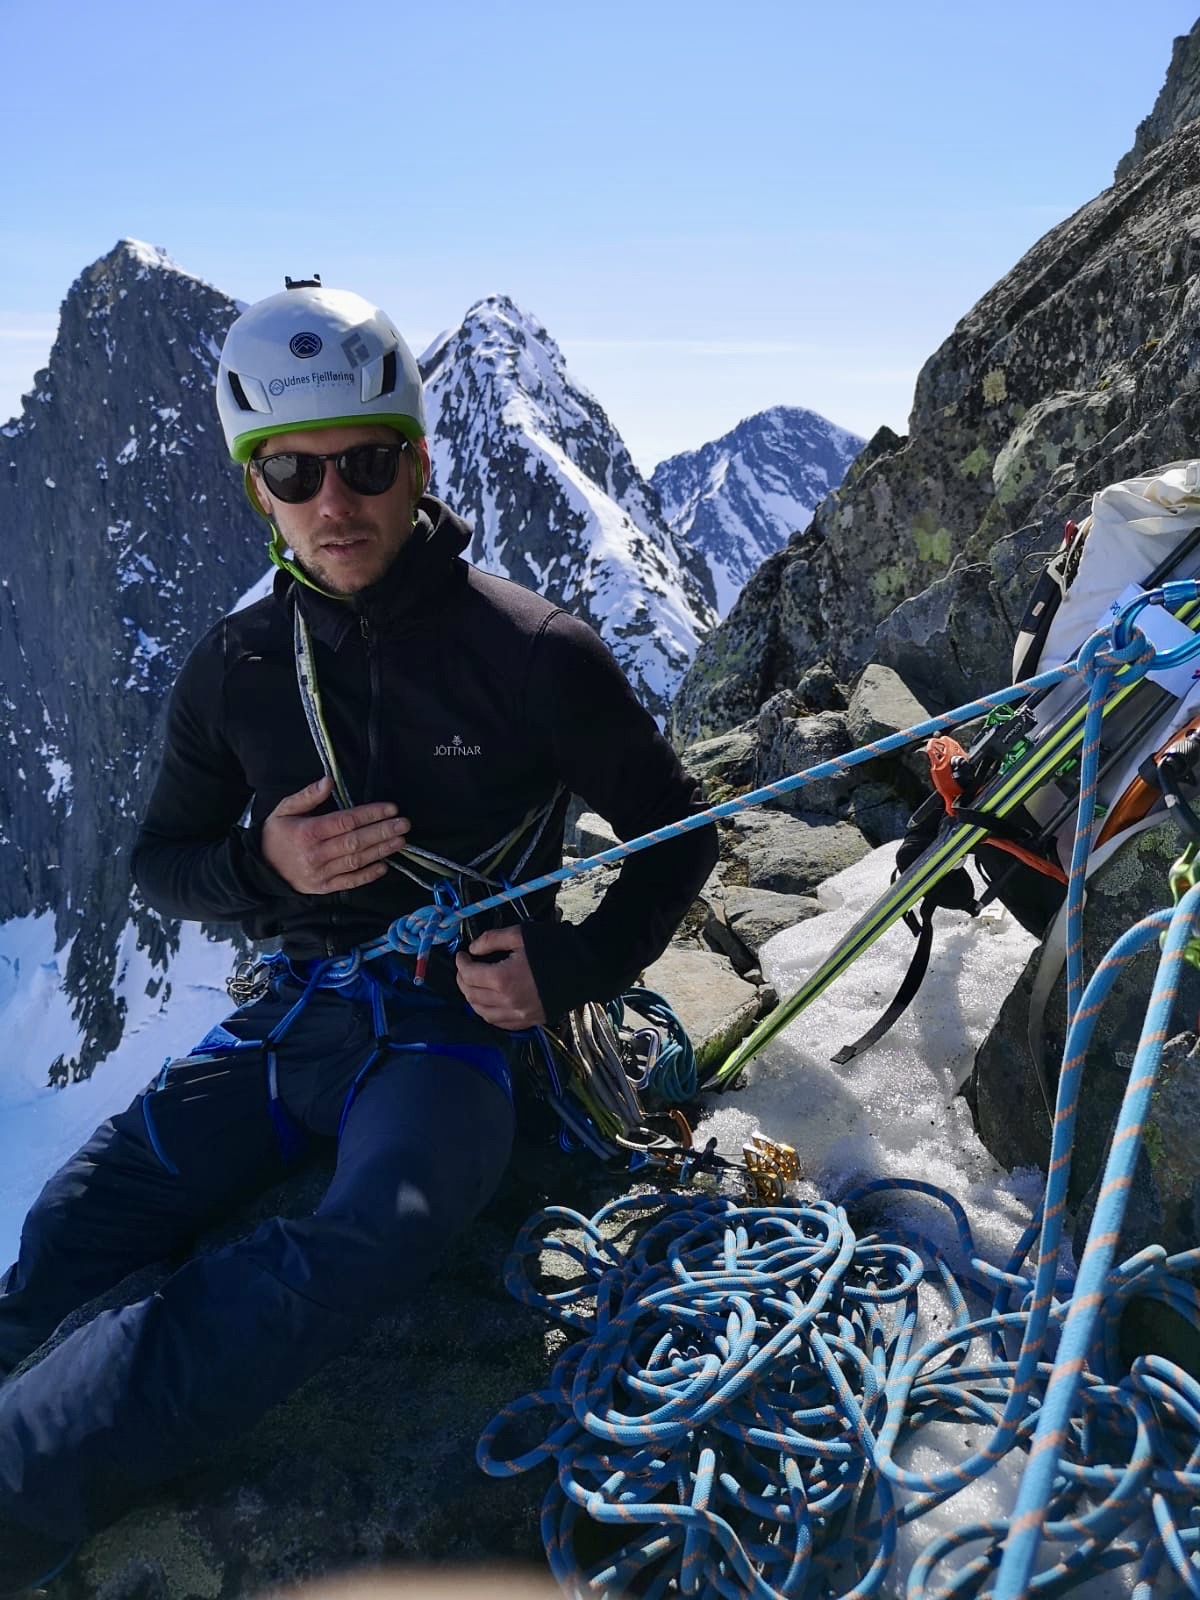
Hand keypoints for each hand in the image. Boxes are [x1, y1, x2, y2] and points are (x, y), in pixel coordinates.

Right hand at [262, 775, 410, 893]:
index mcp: (308, 832)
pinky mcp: (324, 888)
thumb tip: (329, 781)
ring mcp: (321, 874)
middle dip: (382, 832)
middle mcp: (316, 854)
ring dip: (381, 851)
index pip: (345, 821)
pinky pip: (350, 882)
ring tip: (401, 841)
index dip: (370, 814)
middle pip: (355, 841)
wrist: (258, 869)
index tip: (391, 808)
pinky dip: (368, 875)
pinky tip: (385, 866)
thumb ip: (308, 795)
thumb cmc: (276, 834)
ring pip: (356, 861)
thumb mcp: (285, 809)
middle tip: (404, 824)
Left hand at [455, 925, 546, 1029]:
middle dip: (463, 979)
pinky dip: (488, 1012)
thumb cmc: (555, 947)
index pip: (469, 975)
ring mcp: (519, 1015)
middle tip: (466, 967)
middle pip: (472, 995)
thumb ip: (491, 940)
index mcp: (502, 979)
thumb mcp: (521, 934)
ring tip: (474, 983)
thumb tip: (473, 949)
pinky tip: (489, 1001)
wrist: (588, 968)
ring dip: (473, 998)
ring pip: (482, 1013)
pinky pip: (499, 1023)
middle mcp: (507, 1002)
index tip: (463, 954)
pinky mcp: (530, 1022)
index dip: (461, 963)